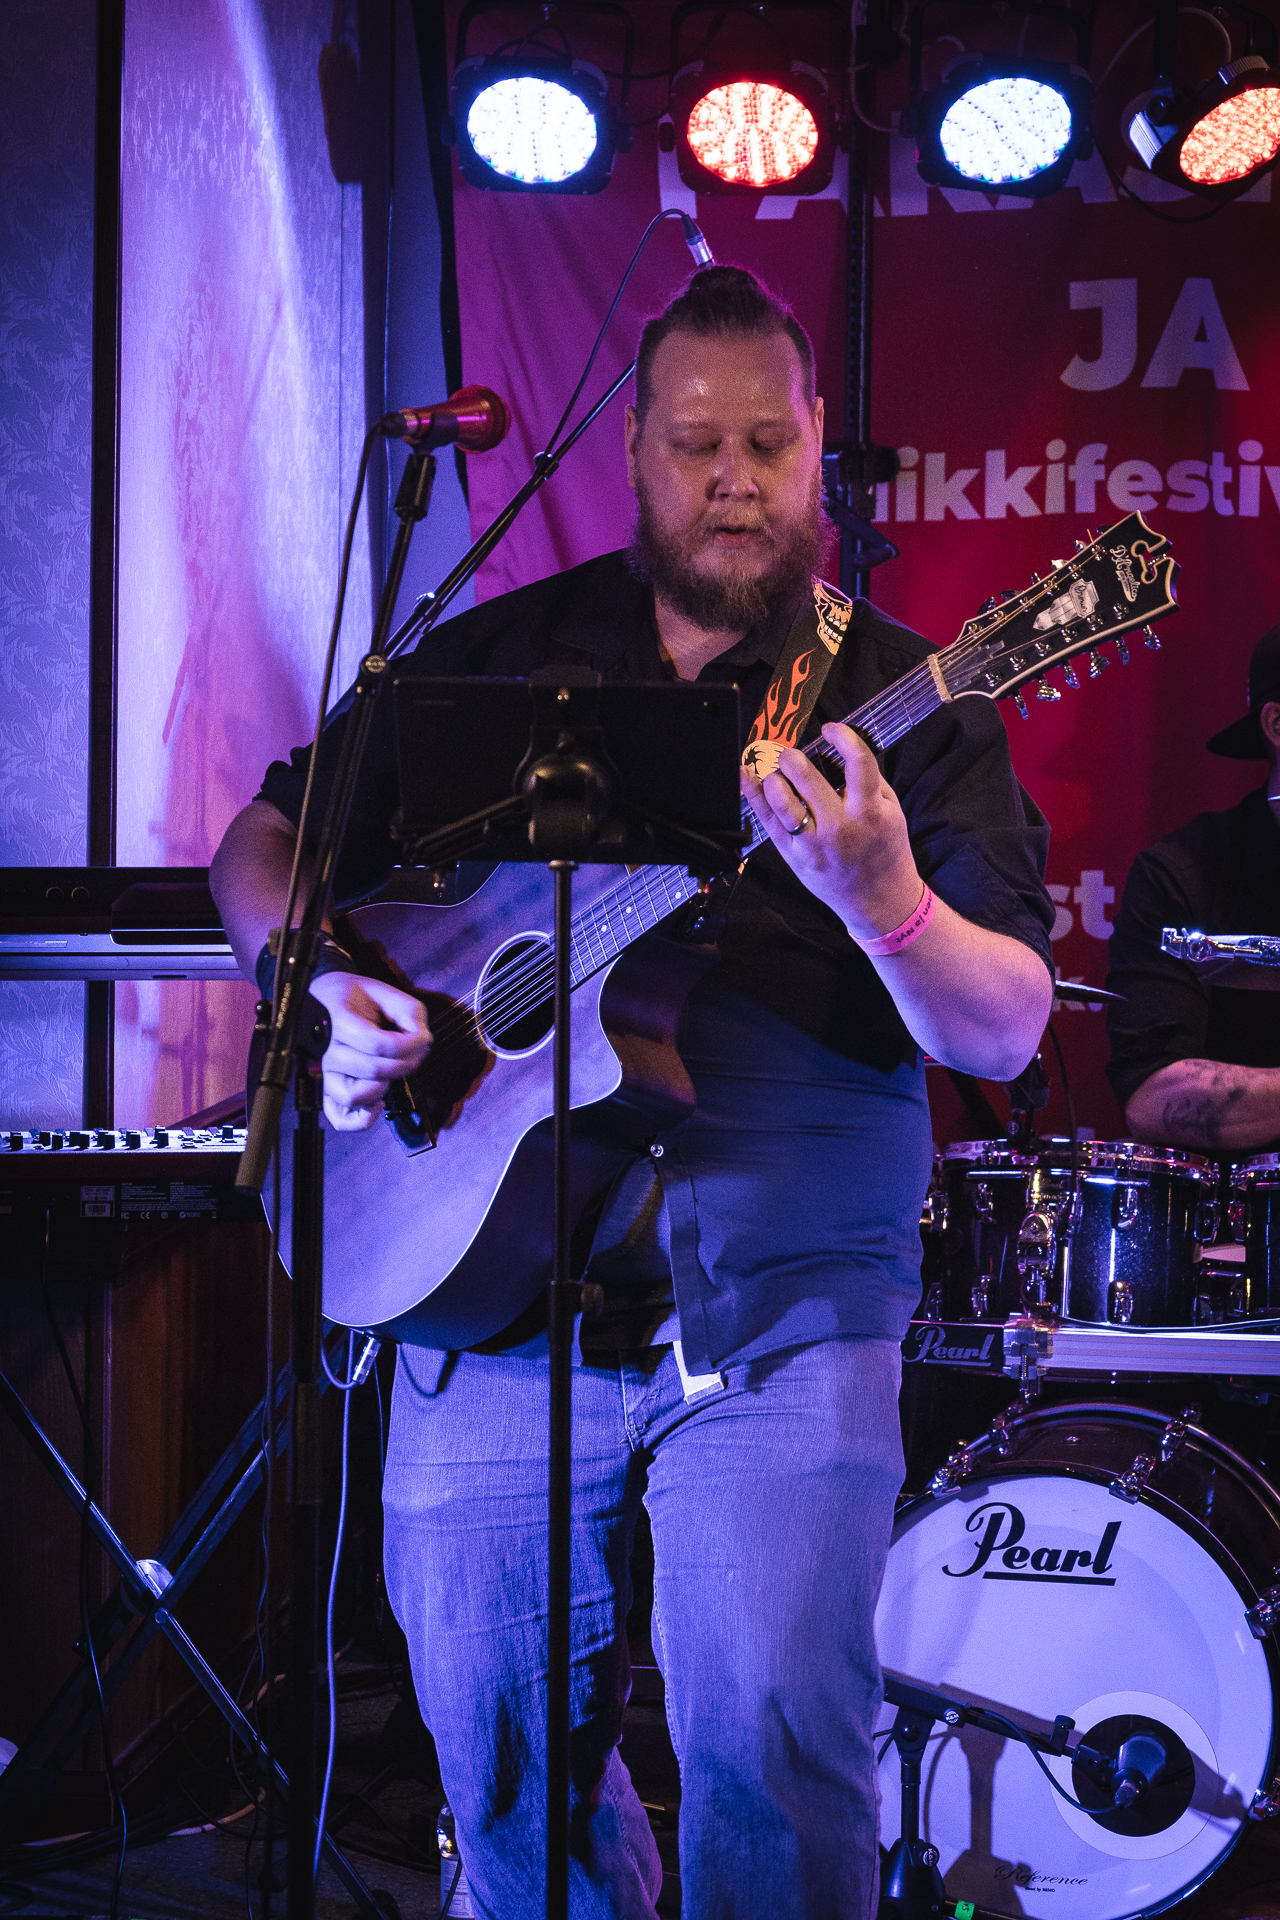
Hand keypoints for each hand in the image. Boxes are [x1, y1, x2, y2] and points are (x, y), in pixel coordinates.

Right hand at [307, 972, 431, 1130]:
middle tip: (411, 1054)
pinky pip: (339, 1117)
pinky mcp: (329, 1090)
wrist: (328, 1001)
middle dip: (404, 1064)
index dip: (409, 1045)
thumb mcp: (387, 992)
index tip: (420, 1038)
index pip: (378, 1045)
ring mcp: (327, 1073)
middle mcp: (329, 1050)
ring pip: (355, 1096)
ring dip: (383, 1086)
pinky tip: (378, 1102)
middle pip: (373, 1070)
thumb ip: (409, 1012)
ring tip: (390, 1073)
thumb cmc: (357, 999)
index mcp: (339, 1023)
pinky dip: (361, 1119)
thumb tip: (421, 1038)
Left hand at [741, 722, 922, 940]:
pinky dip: (753, 795)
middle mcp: (840, 826)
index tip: (831, 729)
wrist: (880, 900)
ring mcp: (814, 843)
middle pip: (808, 778)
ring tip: (776, 772)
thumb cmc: (886, 851)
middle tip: (790, 755)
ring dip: (773, 777)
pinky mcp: (795, 857)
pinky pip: (769, 822)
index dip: (843, 737)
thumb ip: (871, 782)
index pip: (858, 762)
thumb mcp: (892, 812)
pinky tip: (746, 776)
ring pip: (783, 800)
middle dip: (793, 757)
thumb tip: (844, 749)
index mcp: (870, 811)